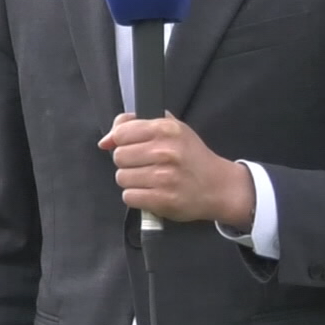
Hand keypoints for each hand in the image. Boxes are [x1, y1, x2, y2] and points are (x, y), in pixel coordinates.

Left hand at [99, 112, 255, 227]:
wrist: (219, 186)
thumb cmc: (192, 156)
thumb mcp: (171, 128)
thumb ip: (136, 124)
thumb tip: (105, 140)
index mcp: (166, 129)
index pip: (121, 133)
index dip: (120, 141)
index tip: (130, 147)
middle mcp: (165, 152)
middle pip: (119, 156)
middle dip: (127, 162)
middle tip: (144, 165)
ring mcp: (164, 177)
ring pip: (122, 177)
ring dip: (132, 181)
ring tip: (149, 179)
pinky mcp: (162, 200)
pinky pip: (129, 196)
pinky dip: (136, 196)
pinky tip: (150, 192)